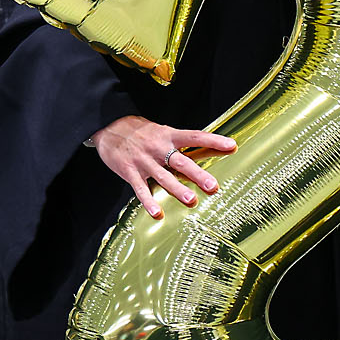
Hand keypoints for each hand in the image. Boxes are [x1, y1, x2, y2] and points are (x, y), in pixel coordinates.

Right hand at [89, 115, 236, 218]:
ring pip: (164, 177)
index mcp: (169, 135)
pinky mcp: (130, 171)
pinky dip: (148, 201)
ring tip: (191, 200)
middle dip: (198, 174)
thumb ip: (179, 143)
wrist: (108, 126)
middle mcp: (158, 148)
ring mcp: (144, 161)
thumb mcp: (161, 130)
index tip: (231, 145)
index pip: (195, 136)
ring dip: (177, 189)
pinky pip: (140, 189)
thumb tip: (204, 151)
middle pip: (181, 161)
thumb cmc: (139, 131)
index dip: (214, 141)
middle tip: (213, 186)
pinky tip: (157, 213)